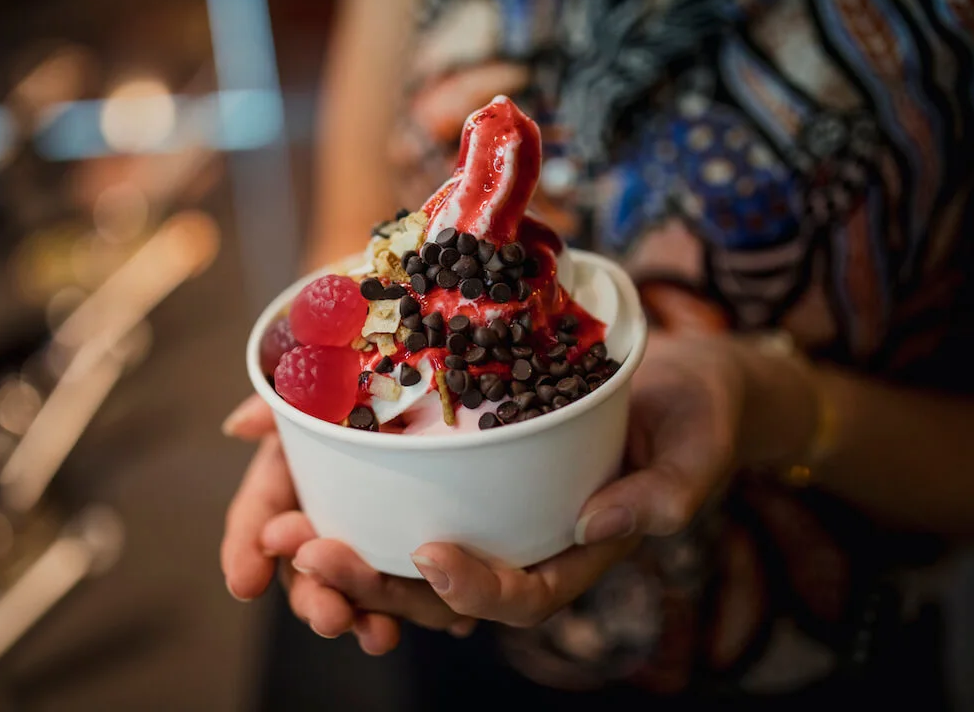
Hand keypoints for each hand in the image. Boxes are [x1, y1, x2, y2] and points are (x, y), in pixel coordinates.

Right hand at [220, 395, 441, 653]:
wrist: (461, 397)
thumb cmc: (376, 383)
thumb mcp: (330, 389)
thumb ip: (283, 405)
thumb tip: (239, 426)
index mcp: (293, 475)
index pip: (257, 517)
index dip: (245, 550)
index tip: (245, 583)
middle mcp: (324, 517)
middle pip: (304, 571)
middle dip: (314, 598)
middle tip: (328, 613)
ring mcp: (368, 543)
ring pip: (356, 594)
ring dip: (364, 616)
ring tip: (378, 633)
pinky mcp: (418, 558)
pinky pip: (416, 596)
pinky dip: (425, 610)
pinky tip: (447, 624)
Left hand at [274, 334, 758, 640]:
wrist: (679, 379)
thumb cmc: (699, 420)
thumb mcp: (696, 452)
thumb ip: (662, 495)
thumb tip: (593, 525)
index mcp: (573, 554)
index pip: (521, 594)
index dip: (473, 588)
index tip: (432, 555)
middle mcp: (519, 538)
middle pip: (437, 585)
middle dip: (370, 581)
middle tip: (306, 552)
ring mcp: (486, 504)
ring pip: (401, 546)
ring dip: (339, 546)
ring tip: (274, 531)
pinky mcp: (460, 461)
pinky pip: (398, 487)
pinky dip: (347, 482)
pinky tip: (289, 460)